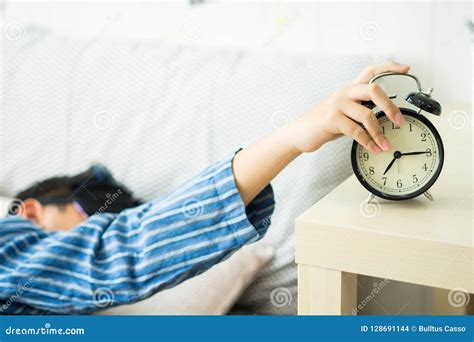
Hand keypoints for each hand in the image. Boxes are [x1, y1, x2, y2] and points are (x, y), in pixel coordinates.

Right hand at [288, 61, 409, 153]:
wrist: (300, 132)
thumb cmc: (323, 123)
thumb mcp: (342, 111)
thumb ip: (359, 108)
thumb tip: (383, 116)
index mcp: (349, 90)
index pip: (371, 71)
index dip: (389, 67)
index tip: (405, 69)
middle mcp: (344, 93)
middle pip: (373, 89)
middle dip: (389, 106)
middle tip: (398, 120)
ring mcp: (337, 105)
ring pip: (366, 115)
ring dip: (379, 133)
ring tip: (385, 144)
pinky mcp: (332, 119)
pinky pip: (356, 131)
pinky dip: (367, 142)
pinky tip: (373, 148)